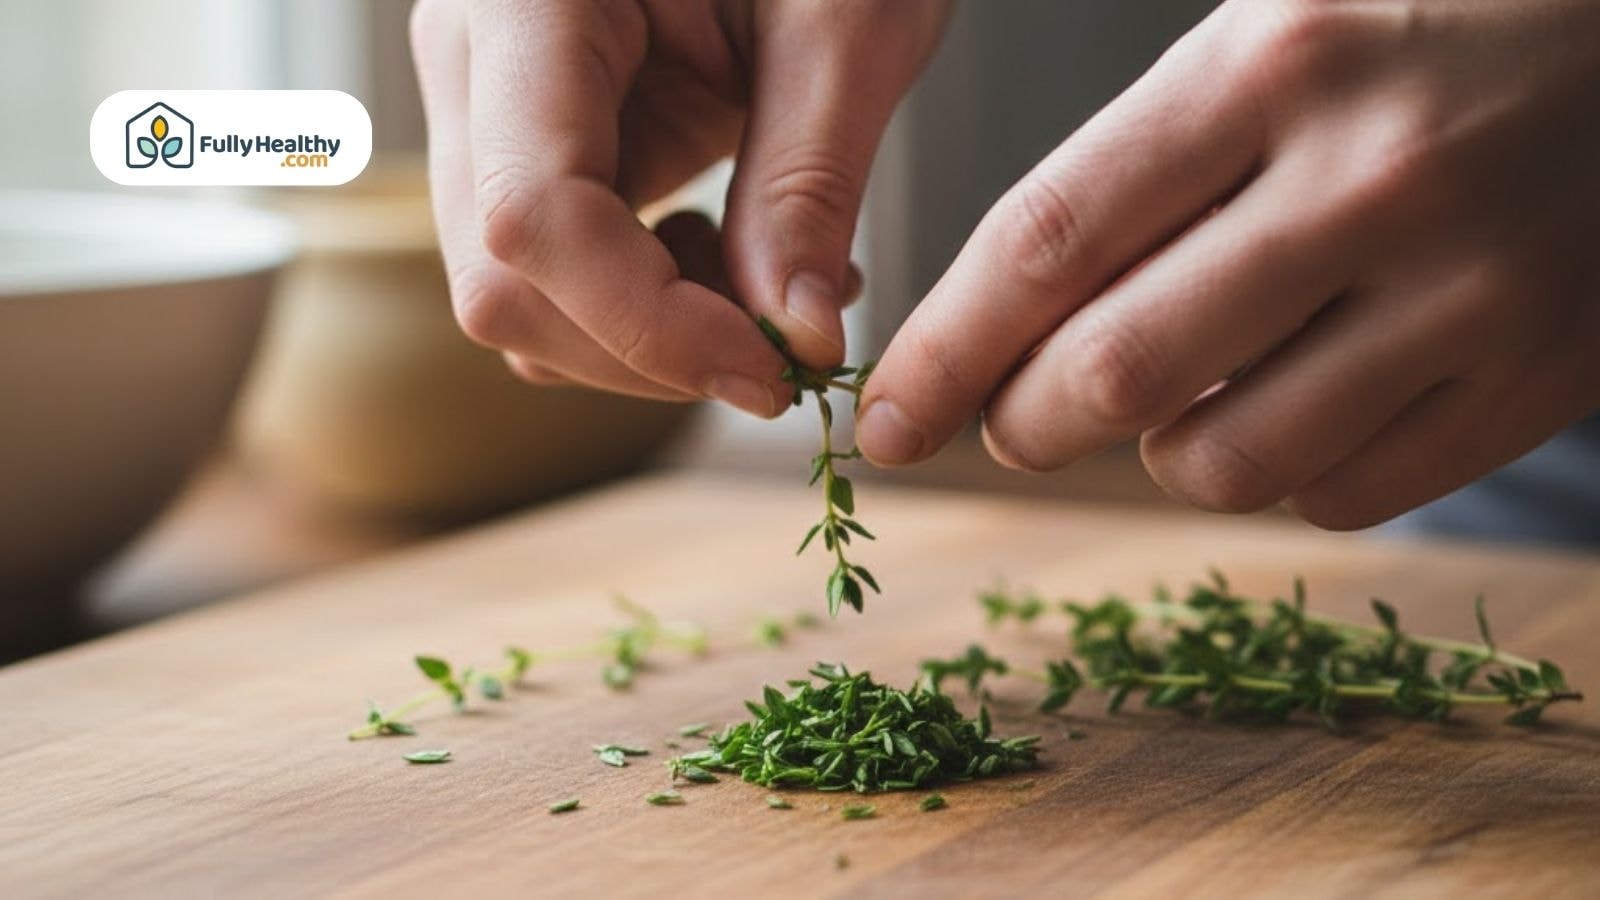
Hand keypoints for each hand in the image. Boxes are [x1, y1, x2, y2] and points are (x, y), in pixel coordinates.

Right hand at [410, 0, 946, 415]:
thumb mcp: (846, 25)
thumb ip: (809, 184)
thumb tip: (797, 338)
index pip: (533, 213)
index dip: (646, 323)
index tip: (770, 370)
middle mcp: (476, 53)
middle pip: (505, 278)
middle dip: (648, 349)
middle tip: (784, 350)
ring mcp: (489, 102)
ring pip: (520, 296)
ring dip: (648, 339)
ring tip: (769, 285)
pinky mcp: (530, 143)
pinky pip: (556, 272)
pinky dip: (647, 310)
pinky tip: (733, 263)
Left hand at [860, 0, 1599, 527]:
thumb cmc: (1415, 32)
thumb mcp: (1262, 39)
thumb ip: (1131, 176)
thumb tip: (995, 330)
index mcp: (1273, 64)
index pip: (1047, 241)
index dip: (942, 350)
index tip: (885, 417)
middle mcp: (1372, 178)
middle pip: (1118, 372)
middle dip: (1025, 422)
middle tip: (1012, 420)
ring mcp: (1470, 290)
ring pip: (1221, 460)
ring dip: (1153, 455)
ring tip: (1167, 401)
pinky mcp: (1538, 377)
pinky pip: (1338, 493)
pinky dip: (1276, 473)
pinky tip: (1286, 403)